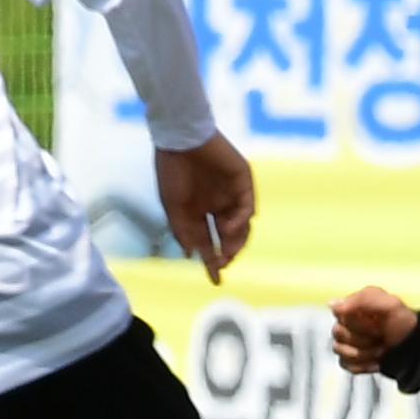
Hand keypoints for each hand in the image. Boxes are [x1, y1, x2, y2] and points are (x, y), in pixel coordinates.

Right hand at [156, 133, 254, 280]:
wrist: (181, 138)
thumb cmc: (172, 171)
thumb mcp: (173, 207)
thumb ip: (183, 231)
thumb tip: (191, 255)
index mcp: (199, 211)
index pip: (209, 242)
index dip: (212, 262)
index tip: (215, 280)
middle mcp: (217, 205)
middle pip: (228, 238)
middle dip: (226, 253)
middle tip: (222, 263)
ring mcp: (231, 193)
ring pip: (242, 226)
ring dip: (236, 241)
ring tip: (226, 250)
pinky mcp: (243, 181)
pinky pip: (248, 207)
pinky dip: (240, 220)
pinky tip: (228, 227)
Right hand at [330, 287, 417, 374]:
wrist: (414, 347)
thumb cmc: (402, 323)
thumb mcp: (389, 304)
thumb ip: (361, 300)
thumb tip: (332, 304)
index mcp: (354, 306)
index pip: (339, 314)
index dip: (359, 322)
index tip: (377, 323)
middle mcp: (347, 323)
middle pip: (338, 333)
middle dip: (364, 338)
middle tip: (382, 336)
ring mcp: (346, 342)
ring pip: (339, 350)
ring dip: (365, 353)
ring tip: (381, 349)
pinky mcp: (348, 360)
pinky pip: (345, 364)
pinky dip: (363, 365)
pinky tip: (376, 361)